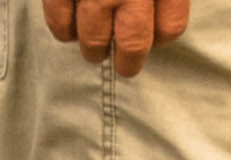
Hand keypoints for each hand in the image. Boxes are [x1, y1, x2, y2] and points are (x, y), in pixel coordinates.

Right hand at [41, 0, 190, 74]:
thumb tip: (161, 24)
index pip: (170, 27)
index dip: (162, 36)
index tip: (155, 37)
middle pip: (134, 43)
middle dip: (128, 61)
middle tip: (126, 65)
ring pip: (95, 40)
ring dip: (95, 49)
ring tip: (96, 47)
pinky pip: (60, 24)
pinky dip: (64, 31)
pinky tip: (71, 27)